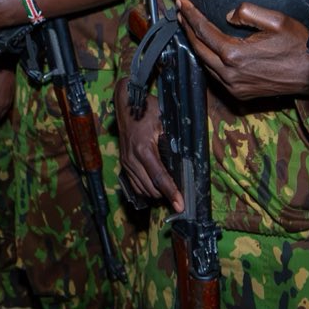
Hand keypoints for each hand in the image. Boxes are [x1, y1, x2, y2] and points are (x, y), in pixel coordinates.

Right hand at [116, 74, 179, 210]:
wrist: (126, 103)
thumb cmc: (147, 109)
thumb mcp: (164, 122)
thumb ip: (172, 141)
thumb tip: (184, 160)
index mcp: (144, 149)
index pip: (160, 177)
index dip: (171, 192)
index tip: (180, 205)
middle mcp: (132, 159)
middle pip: (151, 187)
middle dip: (166, 196)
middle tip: (180, 200)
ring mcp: (126, 162)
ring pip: (142, 189)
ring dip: (156, 194)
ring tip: (170, 194)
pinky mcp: (124, 162)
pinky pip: (134, 184)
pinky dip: (146, 189)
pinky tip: (156, 188)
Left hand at [178, 0, 308, 100]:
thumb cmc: (298, 46)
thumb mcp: (277, 20)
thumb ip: (248, 12)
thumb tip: (228, 15)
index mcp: (235, 54)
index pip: (204, 31)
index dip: (191, 15)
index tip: (182, 3)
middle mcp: (230, 73)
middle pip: (198, 48)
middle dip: (188, 28)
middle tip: (181, 12)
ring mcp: (234, 86)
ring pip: (204, 63)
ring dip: (196, 44)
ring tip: (191, 27)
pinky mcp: (240, 93)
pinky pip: (215, 74)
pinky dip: (208, 59)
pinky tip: (208, 48)